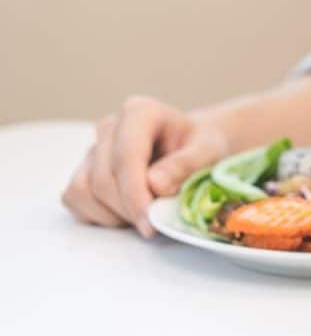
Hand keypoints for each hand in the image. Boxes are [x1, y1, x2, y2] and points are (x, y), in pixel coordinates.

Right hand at [62, 97, 230, 236]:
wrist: (192, 146)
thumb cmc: (200, 146)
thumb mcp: (208, 152)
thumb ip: (186, 165)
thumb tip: (154, 185)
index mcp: (140, 113)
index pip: (126, 157)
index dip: (135, 194)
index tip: (150, 223)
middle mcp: (110, 127)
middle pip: (103, 179)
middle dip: (129, 209)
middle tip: (156, 223)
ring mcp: (93, 149)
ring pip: (84, 191)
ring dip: (114, 214)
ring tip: (146, 213)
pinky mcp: (83, 170)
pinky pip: (76, 199)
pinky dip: (100, 216)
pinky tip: (128, 212)